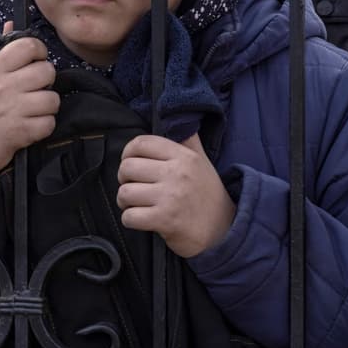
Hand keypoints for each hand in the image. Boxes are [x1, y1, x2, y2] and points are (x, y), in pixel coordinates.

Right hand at [0, 23, 58, 174]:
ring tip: (33, 110)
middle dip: (46, 81)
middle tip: (34, 89)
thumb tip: (12, 24)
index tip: (36, 61)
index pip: (28, 46)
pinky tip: (31, 126)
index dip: (39, 52)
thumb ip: (0, 53)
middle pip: (47, 71)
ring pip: (52, 99)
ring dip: (47, 107)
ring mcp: (11, 109)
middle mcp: (2, 86)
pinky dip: (43, 126)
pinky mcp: (19, 132)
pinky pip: (48, 123)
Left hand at [116, 133, 235, 257]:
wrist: (224, 231)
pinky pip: (129, 216)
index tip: (131, 164)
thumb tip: (176, 116)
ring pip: (125, 193)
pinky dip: (130, 219)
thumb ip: (188, 139)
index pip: (141, 143)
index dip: (127, 153)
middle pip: (127, 168)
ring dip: (125, 202)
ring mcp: (170, 197)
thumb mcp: (201, 162)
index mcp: (183, 156)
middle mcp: (177, 173)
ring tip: (137, 204)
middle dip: (124, 180)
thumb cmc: (207, 195)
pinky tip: (141, 219)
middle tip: (134, 187)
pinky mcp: (165, 220)